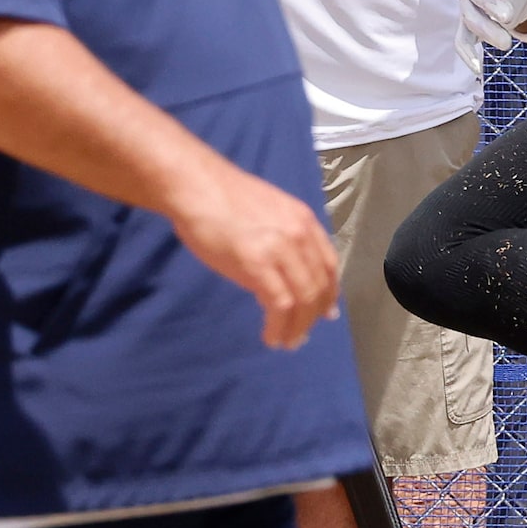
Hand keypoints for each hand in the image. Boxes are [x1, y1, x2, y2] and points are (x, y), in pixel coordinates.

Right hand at [168, 167, 341, 349]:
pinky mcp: (258, 264)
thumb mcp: (268, 214)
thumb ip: (283, 239)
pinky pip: (280, 305)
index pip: (329, 264)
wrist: (196, 185)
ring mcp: (281, 249)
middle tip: (302, 334)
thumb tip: (284, 270)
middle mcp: (300, 235)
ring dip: (298, 327)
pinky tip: (271, 336)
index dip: (330, 293)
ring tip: (288, 342)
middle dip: (313, 316)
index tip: (326, 312)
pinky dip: (279, 326)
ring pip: (303, 299)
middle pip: (319, 285)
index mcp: (304, 221)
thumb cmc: (222, 199)